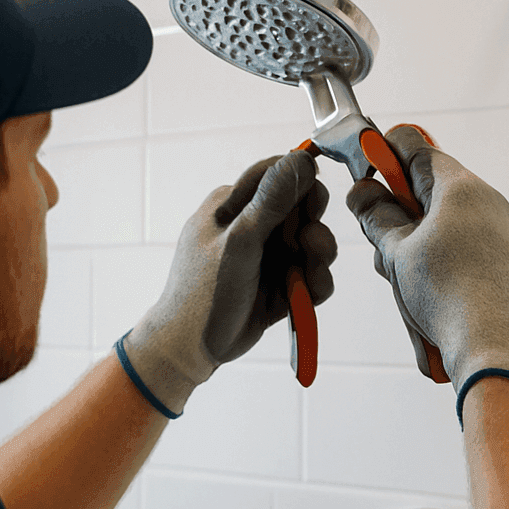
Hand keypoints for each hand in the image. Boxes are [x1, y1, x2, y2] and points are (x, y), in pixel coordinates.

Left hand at [121, 150, 335, 414]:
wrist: (192, 349)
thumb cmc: (204, 293)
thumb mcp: (239, 242)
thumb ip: (271, 202)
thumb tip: (301, 159)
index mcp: (232, 204)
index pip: (279, 173)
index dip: (303, 184)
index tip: (312, 205)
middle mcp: (252, 225)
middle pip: (303, 207)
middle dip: (312, 226)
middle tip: (305, 245)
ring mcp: (266, 255)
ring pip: (312, 243)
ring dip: (317, 258)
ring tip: (302, 276)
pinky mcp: (279, 283)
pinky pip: (310, 274)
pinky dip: (314, 283)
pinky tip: (304, 295)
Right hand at [346, 125, 508, 388]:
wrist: (489, 343)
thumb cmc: (446, 294)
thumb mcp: (395, 251)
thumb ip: (376, 216)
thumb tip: (363, 192)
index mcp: (461, 187)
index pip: (416, 149)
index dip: (385, 155)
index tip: (365, 169)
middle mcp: (488, 202)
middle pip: (431, 191)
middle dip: (399, 212)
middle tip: (378, 238)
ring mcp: (501, 232)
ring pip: (446, 223)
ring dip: (416, 243)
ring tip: (402, 278)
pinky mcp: (506, 261)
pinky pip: (465, 249)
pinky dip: (441, 262)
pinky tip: (427, 293)